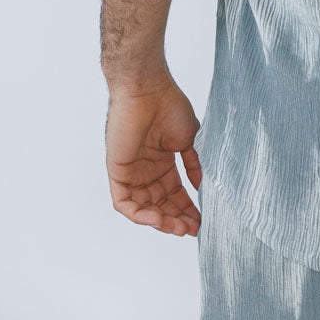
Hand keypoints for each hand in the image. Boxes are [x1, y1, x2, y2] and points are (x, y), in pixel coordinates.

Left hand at [104, 74, 203, 236]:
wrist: (148, 90)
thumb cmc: (169, 105)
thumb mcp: (189, 138)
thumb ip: (194, 163)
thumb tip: (202, 186)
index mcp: (162, 160)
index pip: (174, 192)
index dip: (187, 208)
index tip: (202, 221)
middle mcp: (146, 169)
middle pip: (161, 204)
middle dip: (177, 218)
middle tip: (194, 229)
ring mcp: (131, 172)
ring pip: (144, 208)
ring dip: (162, 221)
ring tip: (181, 229)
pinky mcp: (117, 172)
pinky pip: (125, 203)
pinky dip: (141, 215)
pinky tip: (159, 219)